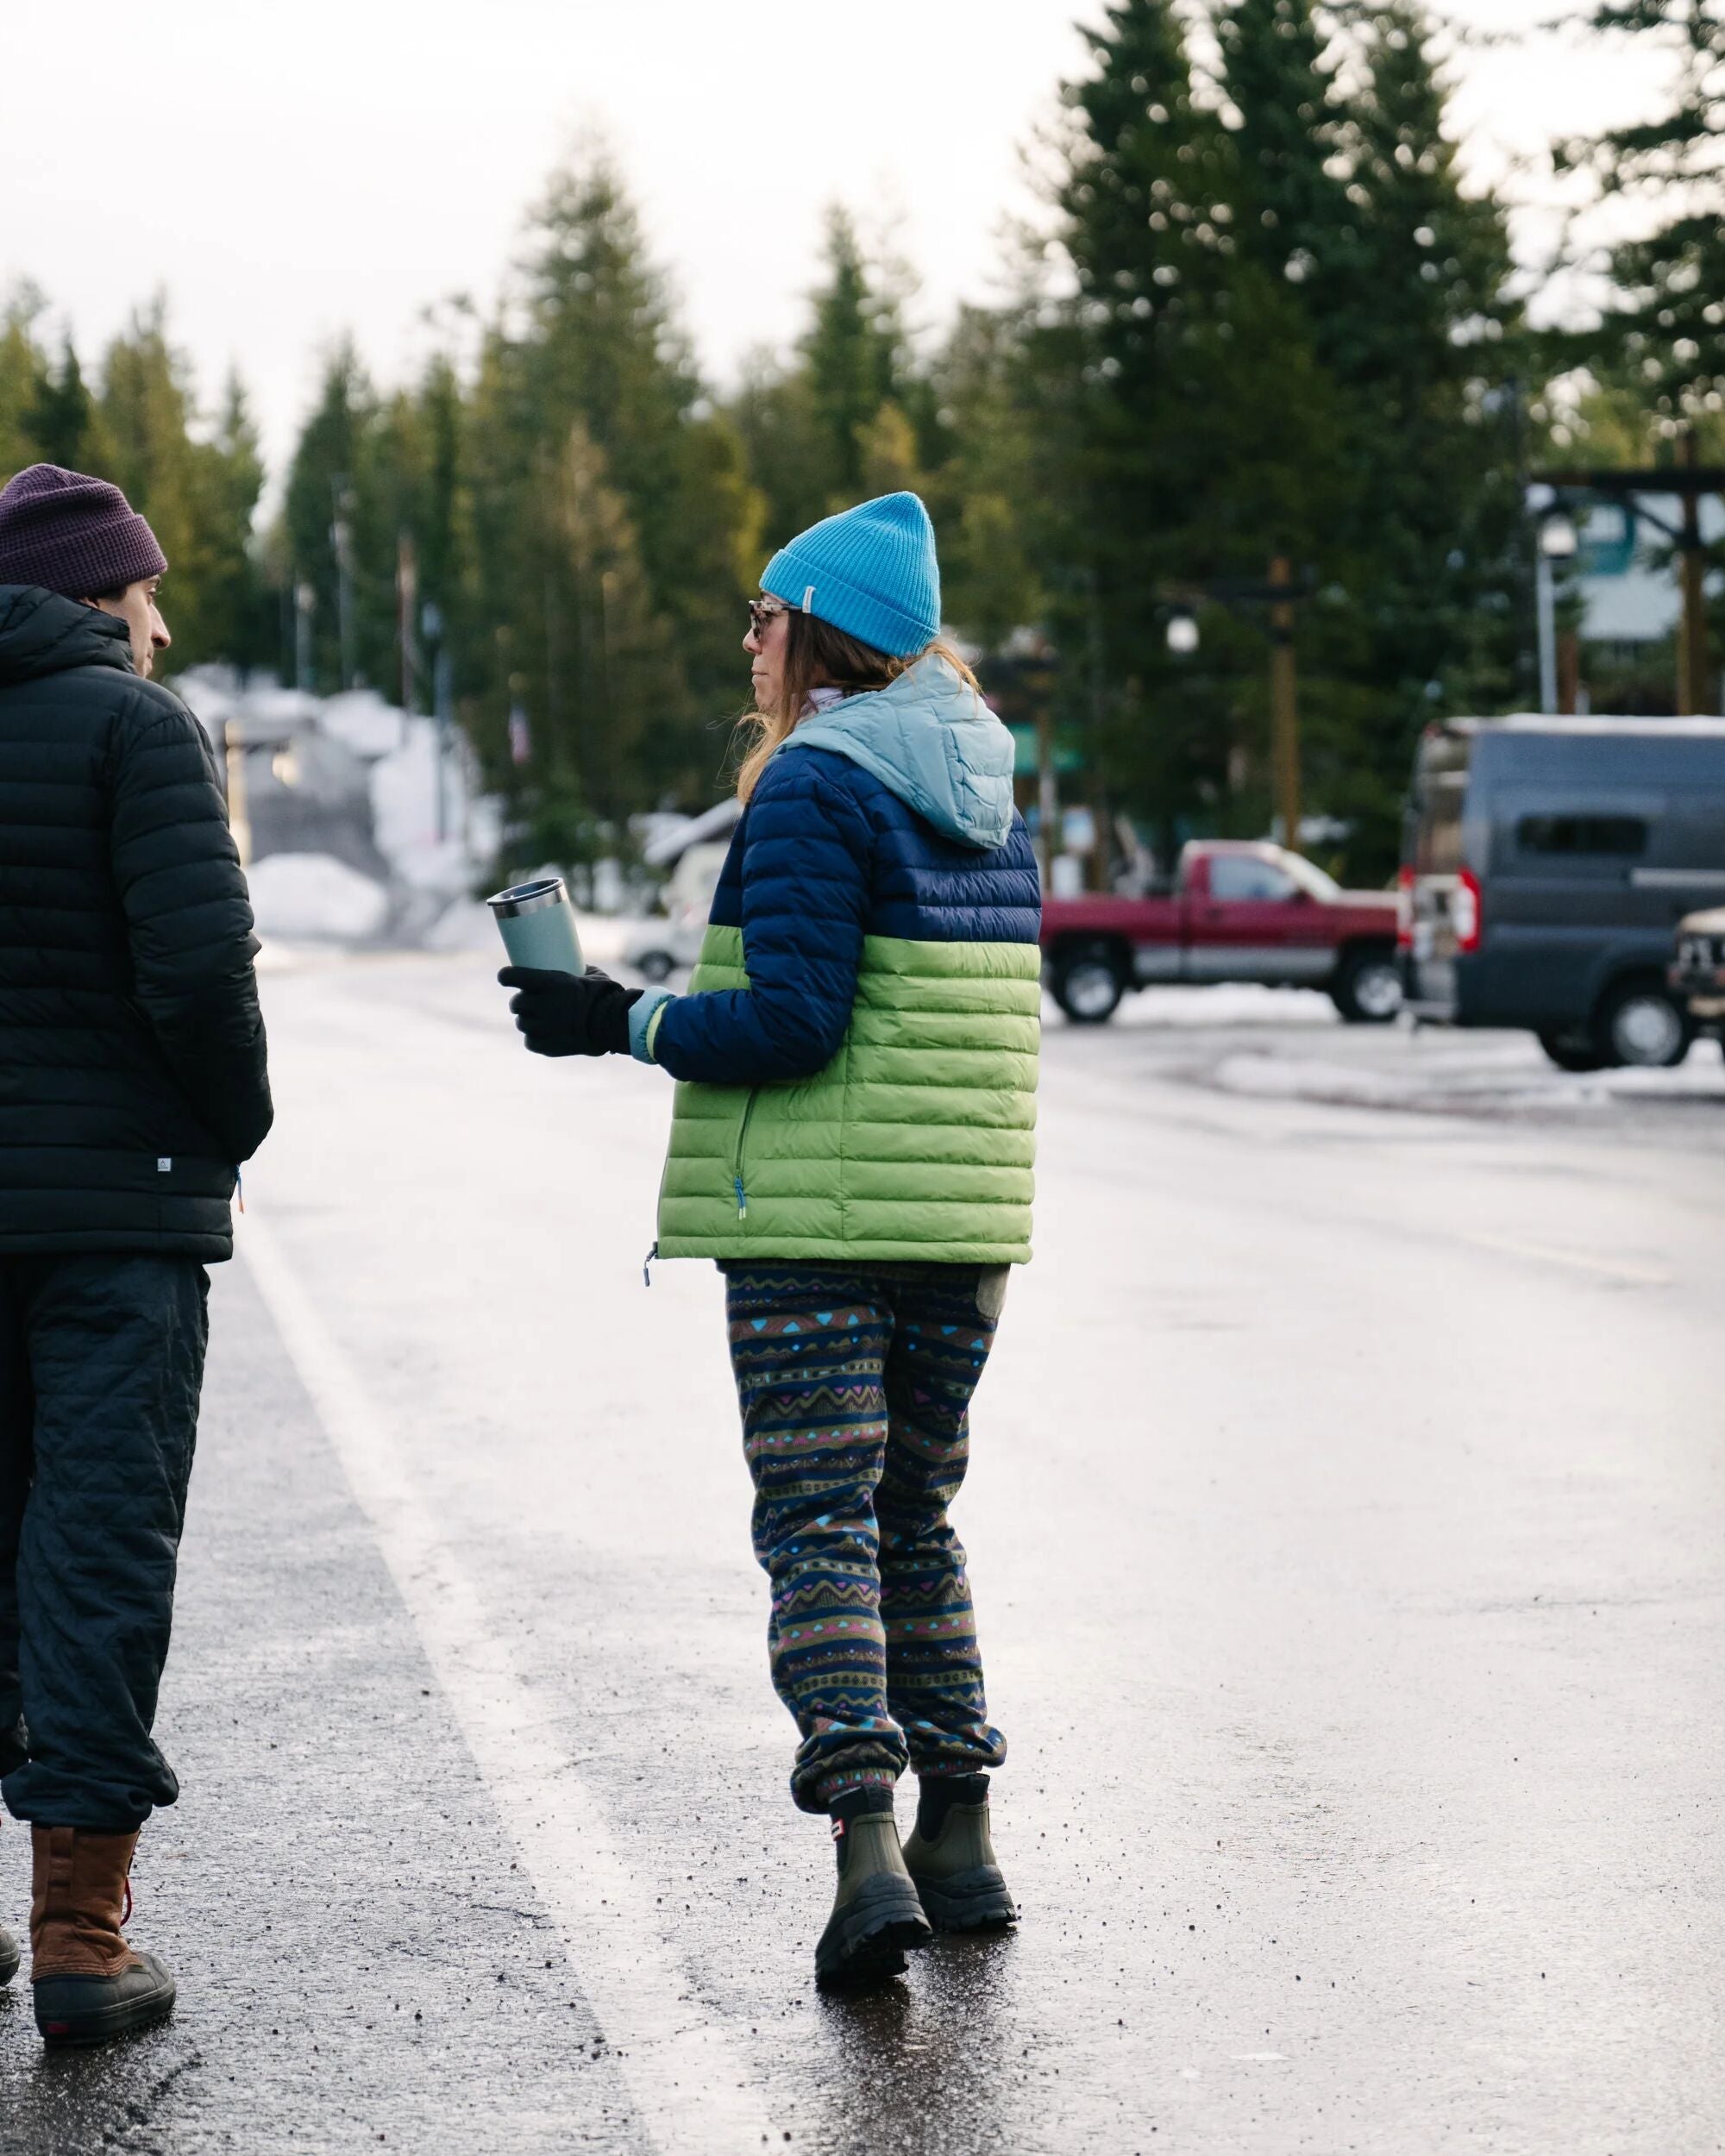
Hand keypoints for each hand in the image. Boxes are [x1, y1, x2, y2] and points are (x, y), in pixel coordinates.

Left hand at [499, 966, 639, 1056]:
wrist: (616, 1026)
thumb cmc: (607, 996)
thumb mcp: (592, 975)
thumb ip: (576, 971)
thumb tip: (573, 965)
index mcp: (550, 983)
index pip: (512, 977)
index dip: (506, 976)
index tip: (505, 977)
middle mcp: (543, 1005)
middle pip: (516, 1003)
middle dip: (520, 1001)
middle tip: (528, 1001)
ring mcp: (544, 1027)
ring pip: (521, 1023)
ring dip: (526, 1020)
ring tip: (537, 1019)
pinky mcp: (549, 1046)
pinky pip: (530, 1042)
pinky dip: (534, 1038)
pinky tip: (541, 1034)